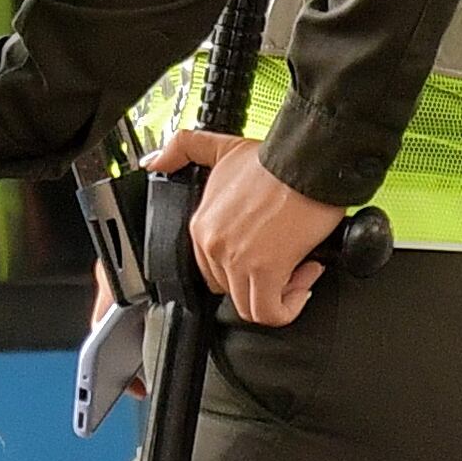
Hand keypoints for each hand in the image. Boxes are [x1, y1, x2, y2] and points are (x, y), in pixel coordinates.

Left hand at [145, 126, 338, 325]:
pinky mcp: (266, 270)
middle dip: (262, 282)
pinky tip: (303, 282)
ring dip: (278, 296)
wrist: (305, 160)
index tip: (267, 253)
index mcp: (202, 226)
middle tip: (286, 263)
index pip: (211, 271)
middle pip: (231, 290)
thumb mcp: (221, 147)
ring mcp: (237, 260)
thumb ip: (184, 149)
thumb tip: (155, 161)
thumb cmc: (275, 160)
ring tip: (298, 272)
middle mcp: (214, 245)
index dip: (242, 268)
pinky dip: (288, 307)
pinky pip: (269, 313)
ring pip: (249, 306)